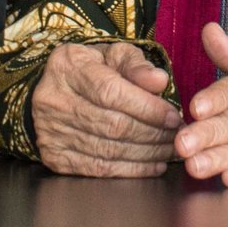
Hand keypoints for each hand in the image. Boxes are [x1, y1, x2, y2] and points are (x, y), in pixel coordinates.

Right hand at [30, 42, 183, 176]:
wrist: (54, 90)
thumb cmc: (92, 70)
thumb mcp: (113, 56)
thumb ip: (137, 66)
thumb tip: (160, 81)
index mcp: (67, 66)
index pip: (111, 92)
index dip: (147, 109)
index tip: (174, 117)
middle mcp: (53, 100)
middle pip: (111, 125)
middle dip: (152, 134)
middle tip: (178, 138)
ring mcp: (49, 131)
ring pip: (107, 150)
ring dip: (146, 154)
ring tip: (169, 151)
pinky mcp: (53, 156)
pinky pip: (97, 169)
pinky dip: (130, 170)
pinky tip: (152, 165)